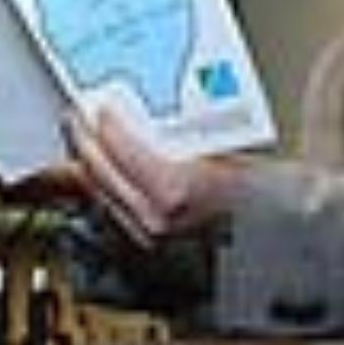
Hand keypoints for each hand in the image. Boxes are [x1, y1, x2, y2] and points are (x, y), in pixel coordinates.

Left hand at [64, 107, 246, 247]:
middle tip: (76, 115)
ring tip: (81, 136)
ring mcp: (147, 233)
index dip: (103, 122)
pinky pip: (110, 206)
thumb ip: (169, 128)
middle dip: (82, 138)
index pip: (118, 147)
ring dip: (85, 161)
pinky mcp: (146, 240)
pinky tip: (97, 167)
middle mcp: (154, 217)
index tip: (98, 104)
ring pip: (98, 190)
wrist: (267, 221)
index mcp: (171, 188)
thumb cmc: (252, 184)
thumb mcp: (214, 142)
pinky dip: (100, 183)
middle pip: (98, 171)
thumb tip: (135, 107)